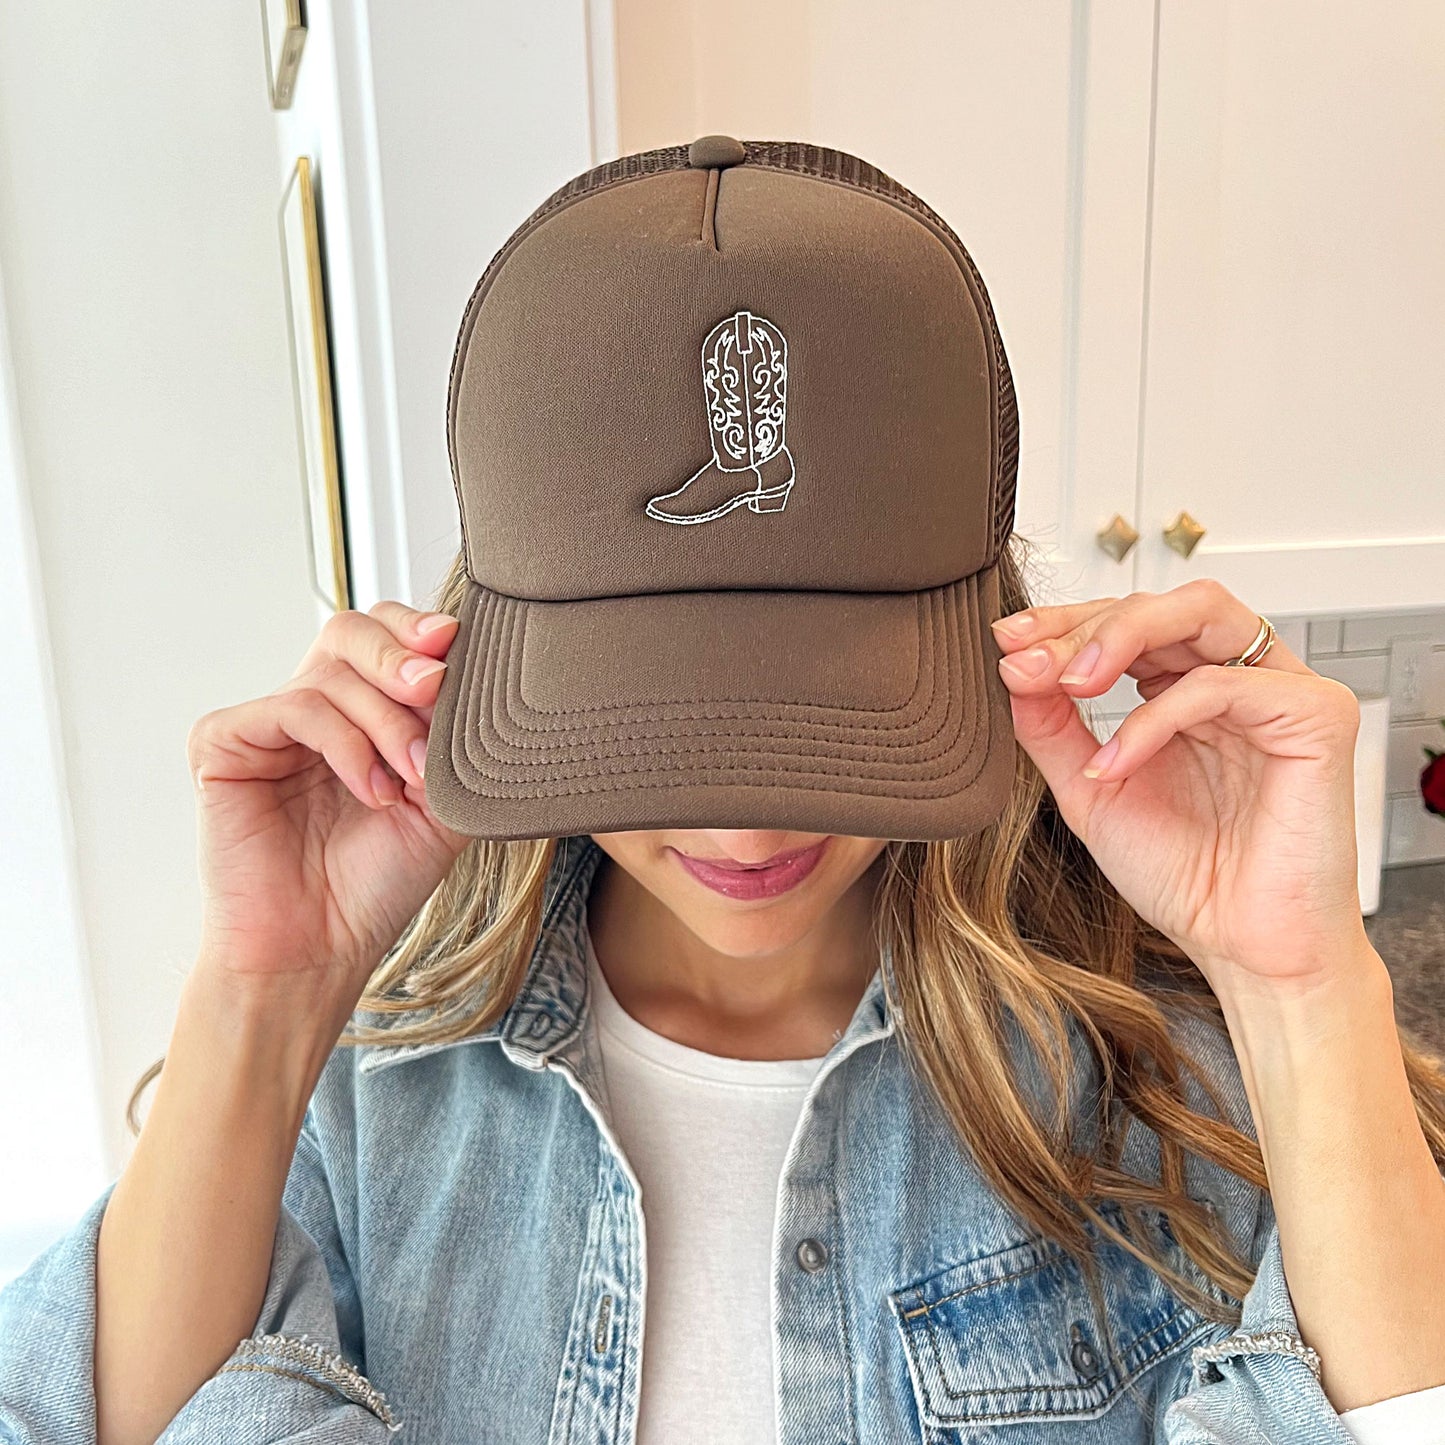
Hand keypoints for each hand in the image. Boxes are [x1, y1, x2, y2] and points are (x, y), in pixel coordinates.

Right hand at [186, 601, 471, 1011]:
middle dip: (400, 654)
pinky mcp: (223, 743)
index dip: (417, 628)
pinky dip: (344, 744)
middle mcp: (312, 709)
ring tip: (409, 780)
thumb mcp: (444, 803)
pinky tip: (371, 792)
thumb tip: (477, 677)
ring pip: (331, 672)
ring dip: (385, 721)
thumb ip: (457, 741)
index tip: (454, 642)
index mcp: (360, 712)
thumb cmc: (377, 883)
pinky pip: (293, 708)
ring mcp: (265, 724)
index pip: (384, 635)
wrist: (323, 950)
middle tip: (434, 688)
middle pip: (350, 630)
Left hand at [990, 578, 1370, 996]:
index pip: (1126, 623)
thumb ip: (1051, 728)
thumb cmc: (1183, 875)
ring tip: (1068, 684)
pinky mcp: (1317, 716)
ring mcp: (1281, 691)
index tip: (1006, 641)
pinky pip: (1223, 685)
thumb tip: (1012, 665)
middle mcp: (1238, 678)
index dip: (1064, 624)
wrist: (1240, 947)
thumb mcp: (1090, 791)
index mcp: (1188, 689)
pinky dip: (1155, 718)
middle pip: (1161, 603)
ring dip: (1119, 636)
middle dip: (1083, 624)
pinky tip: (1115, 763)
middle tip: (1028, 659)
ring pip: (1200, 612)